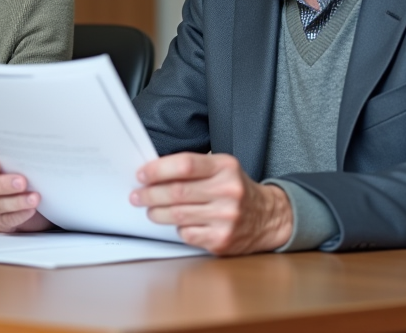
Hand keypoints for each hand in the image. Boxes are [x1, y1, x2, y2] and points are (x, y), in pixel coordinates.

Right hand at [0, 155, 53, 232]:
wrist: (40, 202)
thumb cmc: (30, 177)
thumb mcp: (26, 166)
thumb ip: (23, 159)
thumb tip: (36, 148)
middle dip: (2, 184)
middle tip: (22, 182)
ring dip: (16, 201)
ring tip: (34, 198)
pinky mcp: (1, 222)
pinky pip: (7, 220)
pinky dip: (20, 215)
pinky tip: (31, 210)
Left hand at [130, 152, 292, 254]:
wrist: (269, 218)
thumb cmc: (237, 190)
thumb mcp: (222, 168)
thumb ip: (193, 168)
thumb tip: (153, 173)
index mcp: (225, 167)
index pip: (184, 165)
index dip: (158, 170)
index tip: (141, 174)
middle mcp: (228, 191)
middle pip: (177, 192)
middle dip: (150, 194)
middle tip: (137, 195)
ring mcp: (226, 218)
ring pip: (178, 215)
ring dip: (157, 213)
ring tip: (149, 209)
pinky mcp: (222, 240)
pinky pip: (187, 234)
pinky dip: (178, 228)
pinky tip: (177, 223)